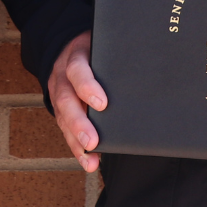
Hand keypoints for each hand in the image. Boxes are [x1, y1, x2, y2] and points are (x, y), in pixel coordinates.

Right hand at [48, 31, 105, 172]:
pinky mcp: (60, 108)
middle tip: (92, 141)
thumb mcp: (102, 45)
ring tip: (91, 158)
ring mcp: (59, 92)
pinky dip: (76, 147)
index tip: (102, 104)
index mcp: (75, 55)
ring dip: (76, 140)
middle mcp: (62, 75)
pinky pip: (64, 129)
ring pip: (62, 117)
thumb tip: (147, 71)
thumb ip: (115, 56)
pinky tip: (89, 161)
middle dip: (79, 123)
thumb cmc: (95, 49)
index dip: (87, 86)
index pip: (77, 69)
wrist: (70, 45)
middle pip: (65, 99)